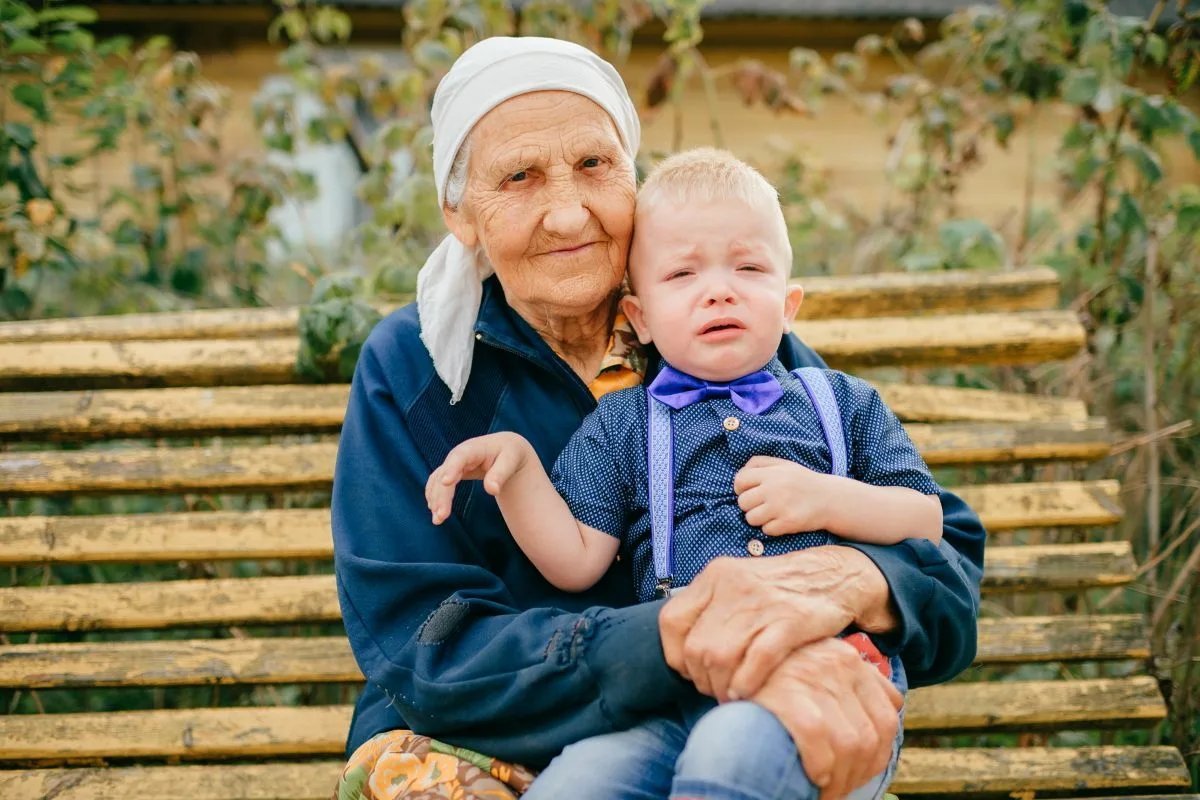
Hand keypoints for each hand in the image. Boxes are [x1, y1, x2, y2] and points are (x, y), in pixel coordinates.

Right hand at [425, 433, 533, 523]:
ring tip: (438, 520)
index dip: (451, 468)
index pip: (460, 456)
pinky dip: (435, 497)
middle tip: (442, 516)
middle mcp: (460, 454)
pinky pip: (438, 484)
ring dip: (435, 499)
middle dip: (441, 494)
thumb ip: (500, 474)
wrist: (504, 448)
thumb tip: (492, 490)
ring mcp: (453, 463)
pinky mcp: (451, 472)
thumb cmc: (510, 453)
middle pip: (445, 473)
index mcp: (476, 448)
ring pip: (438, 480)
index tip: (445, 482)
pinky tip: (435, 511)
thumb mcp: (511, 460)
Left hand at [659, 546, 892, 701]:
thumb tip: (684, 655)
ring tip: (729, 696)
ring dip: (721, 687)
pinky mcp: (791, 620)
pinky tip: (746, 693)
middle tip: (713, 689)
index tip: (689, 671)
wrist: (835, 575)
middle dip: (701, 679)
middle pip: (696, 646)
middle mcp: (733, 585)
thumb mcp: (738, 585)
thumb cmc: (780, 589)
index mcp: (715, 575)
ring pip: (721, 656)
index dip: (675, 654)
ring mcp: (762, 603)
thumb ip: (711, 610)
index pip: (671, 621)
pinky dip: (746, 683)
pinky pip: (757, 660)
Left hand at [734, 455, 832, 535]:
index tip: (749, 491)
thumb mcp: (783, 464)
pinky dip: (772, 528)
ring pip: (750, 518)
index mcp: (771, 473)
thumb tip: (739, 473)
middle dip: (750, 505)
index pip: (740, 480)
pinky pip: (766, 530)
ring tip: (771, 513)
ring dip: (758, 518)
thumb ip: (759, 463)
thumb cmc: (802, 481)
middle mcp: (774, 489)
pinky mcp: (788, 522)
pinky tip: (782, 520)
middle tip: (762, 504)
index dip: (740, 488)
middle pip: (742, 502)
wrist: (830, 499)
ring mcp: (780, 506)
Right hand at [752, 637, 903, 799]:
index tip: (860, 774)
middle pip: (869, 737)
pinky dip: (820, 766)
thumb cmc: (777, 670)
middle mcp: (838, 665)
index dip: (878, 756)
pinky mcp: (787, 695)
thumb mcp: (822, 662)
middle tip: (838, 791)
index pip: (887, 718)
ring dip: (839, 780)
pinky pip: (817, 740)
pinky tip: (813, 777)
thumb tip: (892, 710)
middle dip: (857, 775)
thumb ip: (857, 681)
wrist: (731, 656)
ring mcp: (813, 679)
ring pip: (849, 744)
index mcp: (851, 661)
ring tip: (824, 791)